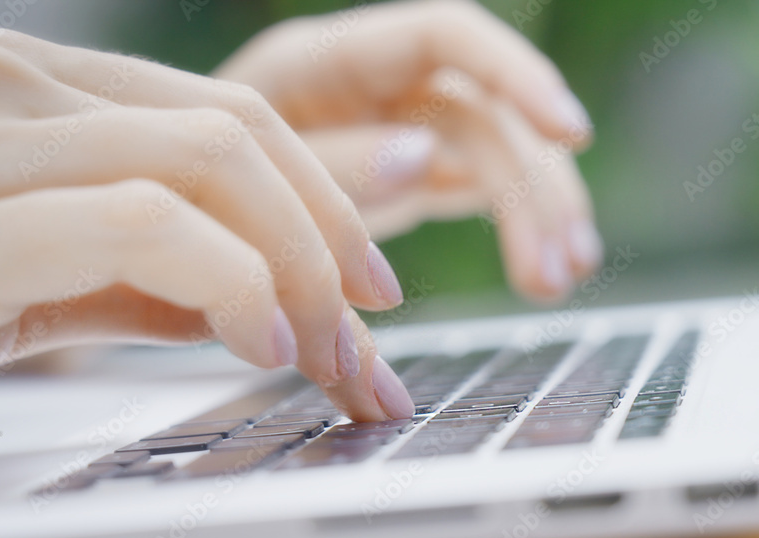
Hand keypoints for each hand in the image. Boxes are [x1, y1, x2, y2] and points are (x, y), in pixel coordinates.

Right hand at [0, 30, 414, 420]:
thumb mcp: (50, 283)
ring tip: (323, 357)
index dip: (330, 199)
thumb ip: (156, 273)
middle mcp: (14, 87)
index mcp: (46, 94)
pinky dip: (229, 279)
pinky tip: (262, 343)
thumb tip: (275, 293)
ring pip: (209, 161)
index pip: (235, 119)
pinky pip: (142, 221)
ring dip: (298, 268)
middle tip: (367, 340)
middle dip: (332, 241)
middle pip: (240, 134)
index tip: (373, 285)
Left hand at [215, 0, 602, 301]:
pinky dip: (518, 228)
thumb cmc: (201, 187)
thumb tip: (424, 155)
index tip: (569, 131)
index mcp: (327, 60)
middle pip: (485, 112)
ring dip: (539, 213)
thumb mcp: (247, 178)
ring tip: (556, 280)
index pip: (445, 36)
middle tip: (554, 266)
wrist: (190, 219)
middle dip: (530, 188)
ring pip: (499, 152)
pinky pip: (484, 186)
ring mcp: (403, 125)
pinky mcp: (418, 169)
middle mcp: (378, 84)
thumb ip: (330, 166)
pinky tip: (544, 270)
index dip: (515, 74)